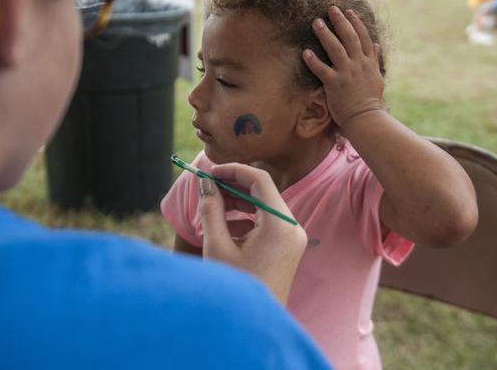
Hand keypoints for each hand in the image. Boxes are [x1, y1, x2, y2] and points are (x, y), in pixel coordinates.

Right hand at [198, 163, 306, 303]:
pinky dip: (245, 219)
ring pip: (263, 206)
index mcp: (280, 225)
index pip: (260, 180)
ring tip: (211, 208)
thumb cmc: (236, 287)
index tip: (210, 171)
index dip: (233, 170)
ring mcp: (292, 238)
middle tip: (206, 186)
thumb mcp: (217, 247)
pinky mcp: (287, 247)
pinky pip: (266, 222)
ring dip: (237, 203)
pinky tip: (222, 228)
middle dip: (233, 186)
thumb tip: (205, 183)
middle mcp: (292, 228)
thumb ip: (210, 210)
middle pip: (263, 192)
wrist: (255, 326)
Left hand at [302, 5, 383, 129]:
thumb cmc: (370, 100)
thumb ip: (375, 60)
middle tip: (331, 8)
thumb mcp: (377, 77)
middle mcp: (358, 64)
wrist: (365, 118)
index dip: (356, 22)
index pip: (363, 37)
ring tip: (317, 22)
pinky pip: (322, 69)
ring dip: (325, 34)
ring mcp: (346, 73)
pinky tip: (305, 52)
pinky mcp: (335, 84)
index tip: (348, 11)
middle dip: (340, 21)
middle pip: (349, 37)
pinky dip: (313, 61)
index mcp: (368, 62)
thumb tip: (377, 45)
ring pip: (335, 49)